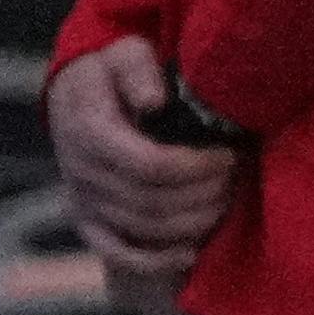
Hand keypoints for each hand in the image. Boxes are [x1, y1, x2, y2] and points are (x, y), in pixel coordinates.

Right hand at [47, 35, 233, 291]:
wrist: (77, 97)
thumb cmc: (112, 73)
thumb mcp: (123, 53)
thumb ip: (137, 70)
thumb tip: (154, 101)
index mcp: (88, 130)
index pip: (149, 165)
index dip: (196, 167)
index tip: (227, 154)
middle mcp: (81, 170)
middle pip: (152, 201)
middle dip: (204, 192)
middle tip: (236, 174)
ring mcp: (83, 198)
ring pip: (145, 227)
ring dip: (194, 220)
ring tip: (226, 198)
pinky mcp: (89, 220)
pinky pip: (119, 254)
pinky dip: (157, 261)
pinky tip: (192, 252)